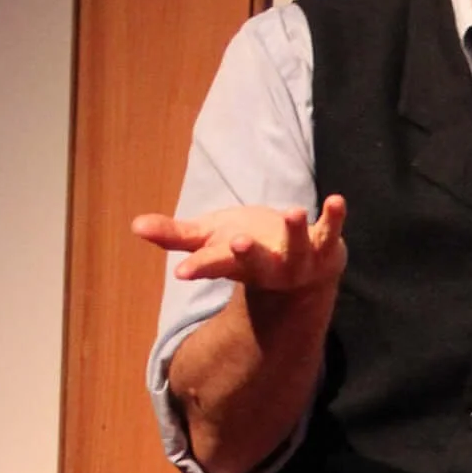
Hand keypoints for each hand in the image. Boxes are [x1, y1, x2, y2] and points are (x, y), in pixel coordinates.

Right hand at [132, 196, 346, 293]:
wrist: (301, 270)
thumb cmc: (248, 249)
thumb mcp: (210, 239)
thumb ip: (176, 235)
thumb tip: (135, 226)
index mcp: (236, 263)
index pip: (213, 266)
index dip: (200, 268)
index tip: (183, 273)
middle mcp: (268, 267)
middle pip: (257, 264)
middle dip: (248, 254)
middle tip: (238, 244)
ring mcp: (298, 258)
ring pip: (297, 248)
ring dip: (295, 231)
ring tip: (293, 211)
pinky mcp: (324, 245)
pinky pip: (331, 231)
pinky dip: (334, 217)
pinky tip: (337, 199)